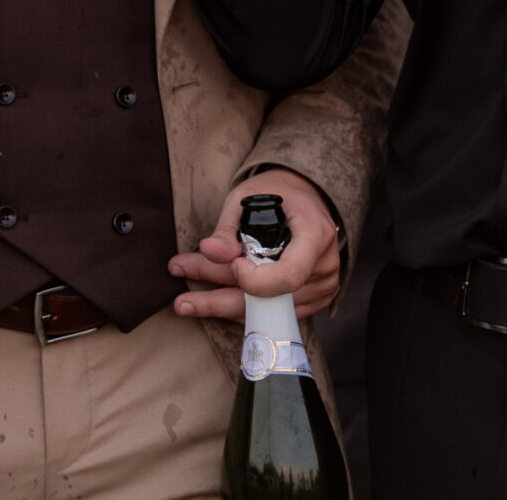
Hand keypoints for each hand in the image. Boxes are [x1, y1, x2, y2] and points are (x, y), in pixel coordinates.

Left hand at [169, 168, 342, 320]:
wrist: (306, 197)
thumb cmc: (275, 193)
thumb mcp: (247, 198)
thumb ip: (228, 228)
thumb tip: (209, 251)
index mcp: (314, 234)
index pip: (289, 274)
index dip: (256, 280)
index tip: (232, 264)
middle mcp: (323, 266)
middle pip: (271, 300)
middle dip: (221, 299)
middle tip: (182, 301)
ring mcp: (322, 287)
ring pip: (267, 310)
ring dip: (224, 304)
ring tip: (187, 301)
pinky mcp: (314, 299)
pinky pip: (275, 313)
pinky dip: (242, 308)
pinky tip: (213, 302)